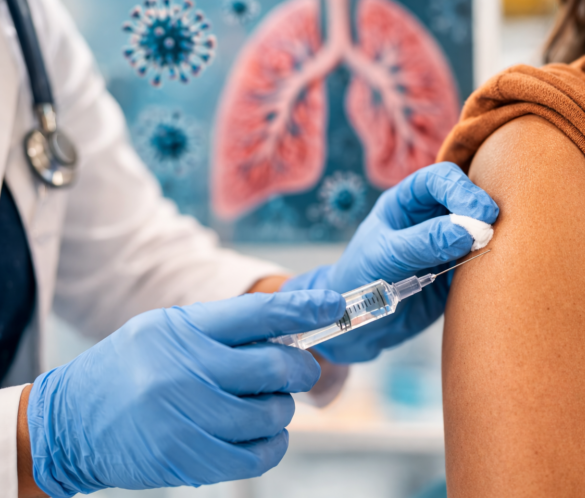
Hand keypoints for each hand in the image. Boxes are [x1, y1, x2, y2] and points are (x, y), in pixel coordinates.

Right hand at [26, 291, 344, 495]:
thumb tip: (292, 332)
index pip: (257, 313)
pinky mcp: (188, 458)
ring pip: (272, 414)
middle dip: (300, 370)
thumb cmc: (131, 370)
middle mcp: (184, 370)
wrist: (70, 422)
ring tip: (263, 405)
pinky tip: (261, 435)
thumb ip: (224, 329)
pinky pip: (259, 455)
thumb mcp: (167, 331)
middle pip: (276, 367)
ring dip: (281, 410)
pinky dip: (273, 445)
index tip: (333, 306)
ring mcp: (186, 417)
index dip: (303, 309)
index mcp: (183, 329)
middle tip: (297, 372)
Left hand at [282, 162, 497, 362]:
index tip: (480, 211)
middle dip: (481, 210)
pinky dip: (488, 263)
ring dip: (489, 236)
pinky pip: (479, 262)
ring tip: (493, 247)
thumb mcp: (386, 255)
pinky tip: (491, 269)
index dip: (462, 189)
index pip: (440, 180)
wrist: (358, 324)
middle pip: (466, 199)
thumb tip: (468, 231)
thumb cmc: (360, 279)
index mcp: (406, 202)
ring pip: (477, 230)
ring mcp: (446, 244)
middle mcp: (429, 217)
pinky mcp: (456, 272)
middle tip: (490, 228)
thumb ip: (424, 241)